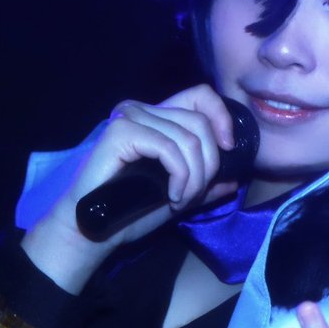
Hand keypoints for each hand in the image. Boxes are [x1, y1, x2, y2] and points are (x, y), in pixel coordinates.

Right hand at [23, 85, 240, 289]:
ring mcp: (129, 118)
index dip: (222, 118)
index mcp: (156, 118)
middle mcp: (143, 110)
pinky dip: (180, 175)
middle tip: (194, 193)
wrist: (95, 231)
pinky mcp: (121, 132)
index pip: (200, 96)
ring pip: (189, 137)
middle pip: (200, 121)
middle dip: (208, 163)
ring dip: (194, 176)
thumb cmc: (130, 213)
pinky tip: (171, 196)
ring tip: (180, 199)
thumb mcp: (179, 197)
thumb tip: (233, 180)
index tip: (227, 150)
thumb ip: (204, 185)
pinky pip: (169, 148)